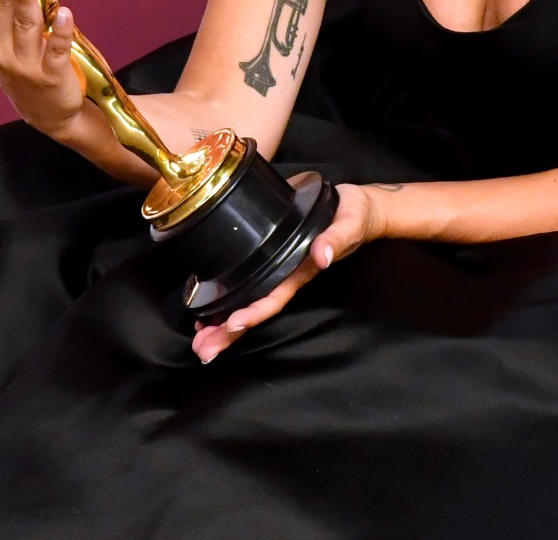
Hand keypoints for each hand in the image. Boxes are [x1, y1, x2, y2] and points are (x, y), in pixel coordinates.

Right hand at [0, 0, 85, 137]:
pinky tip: (65, 13)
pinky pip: (56, 51)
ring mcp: (26, 65)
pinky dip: (60, 32)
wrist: (47, 113)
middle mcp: (0, 52)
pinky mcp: (51, 76)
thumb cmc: (17, 64)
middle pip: (1, 9)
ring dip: (24, 0)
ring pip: (25, 27)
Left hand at [191, 178, 383, 362]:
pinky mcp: (272, 259)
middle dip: (230, 332)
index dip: (254, 312)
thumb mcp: (348, 225)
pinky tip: (209, 312)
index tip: (232, 324)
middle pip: (256, 311)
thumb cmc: (353, 218)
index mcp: (301, 271)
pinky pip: (248, 286)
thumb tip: (322, 255)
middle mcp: (287, 277)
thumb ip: (335, 239)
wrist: (358, 209)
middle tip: (204, 349)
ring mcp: (279, 271)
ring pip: (248, 303)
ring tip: (199, 340)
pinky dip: (227, 301)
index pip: (275, 298)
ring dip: (223, 324)